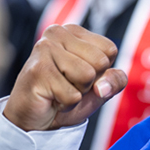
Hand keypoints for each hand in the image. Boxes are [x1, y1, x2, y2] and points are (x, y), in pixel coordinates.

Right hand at [3, 24, 127, 131]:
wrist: (34, 118)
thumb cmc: (67, 96)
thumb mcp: (100, 87)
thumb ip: (115, 80)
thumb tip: (103, 86)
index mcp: (74, 31)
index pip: (110, 49)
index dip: (102, 71)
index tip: (80, 75)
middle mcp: (57, 33)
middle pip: (101, 61)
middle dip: (90, 82)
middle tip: (68, 85)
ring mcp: (44, 49)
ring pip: (87, 76)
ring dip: (78, 92)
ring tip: (60, 90)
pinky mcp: (38, 70)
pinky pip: (73, 95)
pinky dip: (67, 104)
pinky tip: (52, 98)